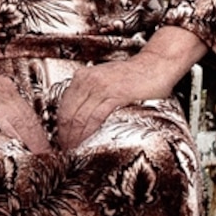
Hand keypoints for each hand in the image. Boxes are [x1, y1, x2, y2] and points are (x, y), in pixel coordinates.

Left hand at [50, 57, 164, 149]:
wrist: (156, 65)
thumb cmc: (133, 75)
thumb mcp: (104, 79)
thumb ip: (90, 94)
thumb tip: (79, 115)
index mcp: (82, 77)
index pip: (63, 106)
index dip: (60, 125)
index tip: (62, 139)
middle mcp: (88, 80)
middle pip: (67, 114)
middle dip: (64, 135)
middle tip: (66, 149)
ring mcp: (101, 87)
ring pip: (79, 117)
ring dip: (75, 137)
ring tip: (74, 150)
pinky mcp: (115, 95)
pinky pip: (96, 117)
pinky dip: (89, 132)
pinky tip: (87, 142)